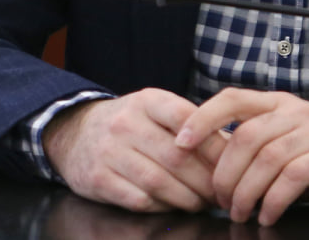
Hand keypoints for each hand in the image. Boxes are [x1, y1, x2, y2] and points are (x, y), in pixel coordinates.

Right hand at [42, 88, 219, 212]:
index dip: (213, 144)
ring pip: (159, 182)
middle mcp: (125, 123)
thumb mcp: (154, 111)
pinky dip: (163, 207)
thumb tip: (235, 151)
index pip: (186, 117)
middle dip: (207, 181)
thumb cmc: (129, 125)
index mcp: (146, 101)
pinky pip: (139, 200)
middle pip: (177, 157)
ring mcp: (109, 151)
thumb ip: (191, 126)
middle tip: (223, 194)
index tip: (232, 163)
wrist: (73, 133)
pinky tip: (173, 206)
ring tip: (203, 203)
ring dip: (188, 198)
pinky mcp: (98, 178)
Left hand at [174, 89, 308, 225]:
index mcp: (278, 104)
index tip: (180, 143)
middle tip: (218, 200)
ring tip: (240, 213)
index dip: (202, 118)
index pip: (231, 98)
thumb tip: (212, 169)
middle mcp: (294, 112)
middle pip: (244, 137)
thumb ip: (258, 147)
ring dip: (246, 191)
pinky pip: (294, 177)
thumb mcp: (290, 142)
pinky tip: (268, 215)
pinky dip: (275, 199)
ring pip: (266, 158)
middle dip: (224, 172)